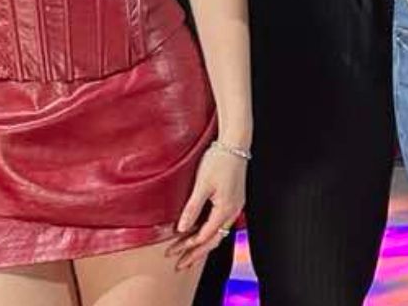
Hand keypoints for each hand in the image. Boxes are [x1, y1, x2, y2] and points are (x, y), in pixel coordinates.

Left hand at [167, 146, 248, 269]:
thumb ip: (192, 208)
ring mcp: (235, 206)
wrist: (236, 143)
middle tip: (180, 265)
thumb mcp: (202, 184)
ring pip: (219, 233)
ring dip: (203, 245)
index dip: (187, 246)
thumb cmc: (219, 160)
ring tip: (190, 255)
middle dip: (196, 254)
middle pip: (214, 240)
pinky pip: (221, 223)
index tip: (172, 252)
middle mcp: (233, 211)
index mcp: (225, 209)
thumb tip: (181, 228)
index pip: (204, 236)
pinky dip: (210, 233)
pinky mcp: (234, 200)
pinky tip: (201, 234)